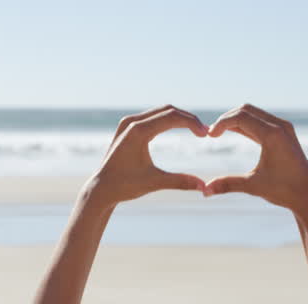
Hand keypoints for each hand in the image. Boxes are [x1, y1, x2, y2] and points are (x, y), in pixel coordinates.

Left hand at [84, 106, 207, 205]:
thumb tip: (204, 186)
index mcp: (137, 132)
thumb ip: (180, 181)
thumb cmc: (125, 186)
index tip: (206, 134)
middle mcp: (131, 122)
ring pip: (161, 111)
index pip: (171, 117)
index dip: (192, 123)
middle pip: (168, 110)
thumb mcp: (154, 183)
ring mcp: (128, 123)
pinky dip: (168, 120)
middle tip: (205, 132)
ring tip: (196, 131)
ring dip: (179, 118)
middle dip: (188, 119)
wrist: (101, 189)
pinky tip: (180, 129)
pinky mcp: (128, 127)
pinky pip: (153, 117)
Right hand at [205, 105, 307, 212]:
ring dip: (236, 120)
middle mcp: (280, 127)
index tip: (210, 136)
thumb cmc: (284, 191)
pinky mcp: (285, 132)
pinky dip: (247, 124)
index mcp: (273, 135)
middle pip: (246, 110)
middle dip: (227, 119)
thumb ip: (228, 184)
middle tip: (212, 134)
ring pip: (254, 113)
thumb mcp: (253, 186)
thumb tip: (204, 191)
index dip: (221, 124)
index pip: (241, 117)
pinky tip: (234, 132)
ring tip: (220, 133)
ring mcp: (284, 128)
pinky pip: (262, 120)